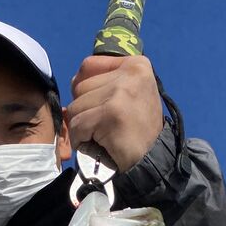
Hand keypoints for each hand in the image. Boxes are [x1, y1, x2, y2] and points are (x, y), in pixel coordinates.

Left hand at [66, 55, 163, 172]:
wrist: (152, 160)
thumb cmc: (138, 130)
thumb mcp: (130, 95)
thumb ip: (107, 82)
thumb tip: (74, 82)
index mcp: (136, 65)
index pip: (89, 65)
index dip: (84, 89)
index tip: (97, 106)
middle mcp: (130, 74)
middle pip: (80, 87)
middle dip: (84, 111)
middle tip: (102, 127)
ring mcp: (120, 93)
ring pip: (76, 106)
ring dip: (82, 127)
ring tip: (101, 137)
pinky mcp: (110, 114)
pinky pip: (77, 125)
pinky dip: (80, 140)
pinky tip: (96, 145)